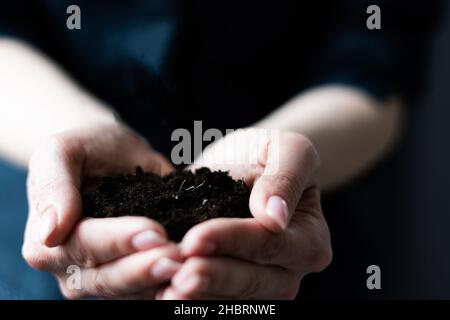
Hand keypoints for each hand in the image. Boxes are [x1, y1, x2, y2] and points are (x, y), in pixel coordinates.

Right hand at [23, 122, 182, 298]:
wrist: (108, 154)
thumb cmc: (86, 148)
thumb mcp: (62, 151)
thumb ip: (53, 186)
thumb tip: (49, 234)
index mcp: (46, 241)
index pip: (83, 246)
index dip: (118, 241)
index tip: (153, 232)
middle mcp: (69, 268)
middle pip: (107, 277)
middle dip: (144, 268)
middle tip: (179, 257)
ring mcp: (99, 277)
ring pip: (129, 290)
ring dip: (159, 280)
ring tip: (190, 265)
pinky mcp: (128, 278)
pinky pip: (146, 289)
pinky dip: (168, 283)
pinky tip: (193, 273)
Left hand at [157, 128, 331, 298]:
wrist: (245, 167)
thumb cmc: (267, 155)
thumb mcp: (286, 150)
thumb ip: (286, 178)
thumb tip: (276, 217)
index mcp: (309, 239)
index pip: (269, 243)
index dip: (232, 241)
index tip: (195, 238)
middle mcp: (289, 271)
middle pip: (252, 280)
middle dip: (213, 277)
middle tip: (179, 276)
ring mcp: (262, 285)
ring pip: (232, 298)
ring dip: (198, 297)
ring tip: (165, 292)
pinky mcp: (234, 289)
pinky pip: (215, 299)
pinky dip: (190, 299)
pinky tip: (161, 293)